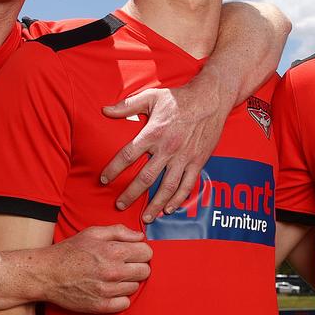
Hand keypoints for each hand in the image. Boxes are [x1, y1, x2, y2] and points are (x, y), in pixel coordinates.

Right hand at [38, 225, 151, 312]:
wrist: (45, 274)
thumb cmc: (69, 251)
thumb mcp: (93, 232)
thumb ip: (120, 231)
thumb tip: (140, 236)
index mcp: (114, 251)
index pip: (147, 253)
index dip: (140, 251)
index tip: (131, 253)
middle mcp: (114, 272)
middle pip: (145, 271)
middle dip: (137, 266)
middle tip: (123, 265)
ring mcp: (108, 291)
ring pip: (135, 287)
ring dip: (127, 282)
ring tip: (111, 277)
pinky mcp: (101, 306)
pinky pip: (125, 304)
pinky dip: (120, 298)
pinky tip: (109, 290)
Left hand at [99, 80, 231, 221]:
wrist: (210, 98)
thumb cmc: (180, 98)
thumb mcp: (151, 97)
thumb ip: (127, 106)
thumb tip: (105, 110)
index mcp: (153, 133)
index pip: (128, 155)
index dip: (114, 169)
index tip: (104, 179)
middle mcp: (168, 149)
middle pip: (145, 178)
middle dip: (130, 194)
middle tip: (120, 205)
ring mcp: (184, 157)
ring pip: (167, 187)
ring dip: (155, 204)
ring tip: (145, 217)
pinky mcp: (198, 161)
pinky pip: (187, 185)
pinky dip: (178, 199)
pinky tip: (169, 209)